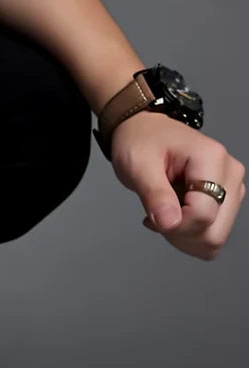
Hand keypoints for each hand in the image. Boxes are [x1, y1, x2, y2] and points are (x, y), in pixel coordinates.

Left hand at [110, 112, 245, 258]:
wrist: (143, 130)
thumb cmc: (140, 141)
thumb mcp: (137, 166)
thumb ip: (154, 194)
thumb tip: (170, 224)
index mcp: (211, 159)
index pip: (203, 214)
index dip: (174, 224)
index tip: (151, 215)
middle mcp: (229, 174)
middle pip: (214, 232)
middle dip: (180, 234)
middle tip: (156, 215)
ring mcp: (230, 187)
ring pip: (215, 237)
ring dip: (183, 234)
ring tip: (164, 210)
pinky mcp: (225, 198)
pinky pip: (212, 232)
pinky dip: (188, 232)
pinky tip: (173, 213)